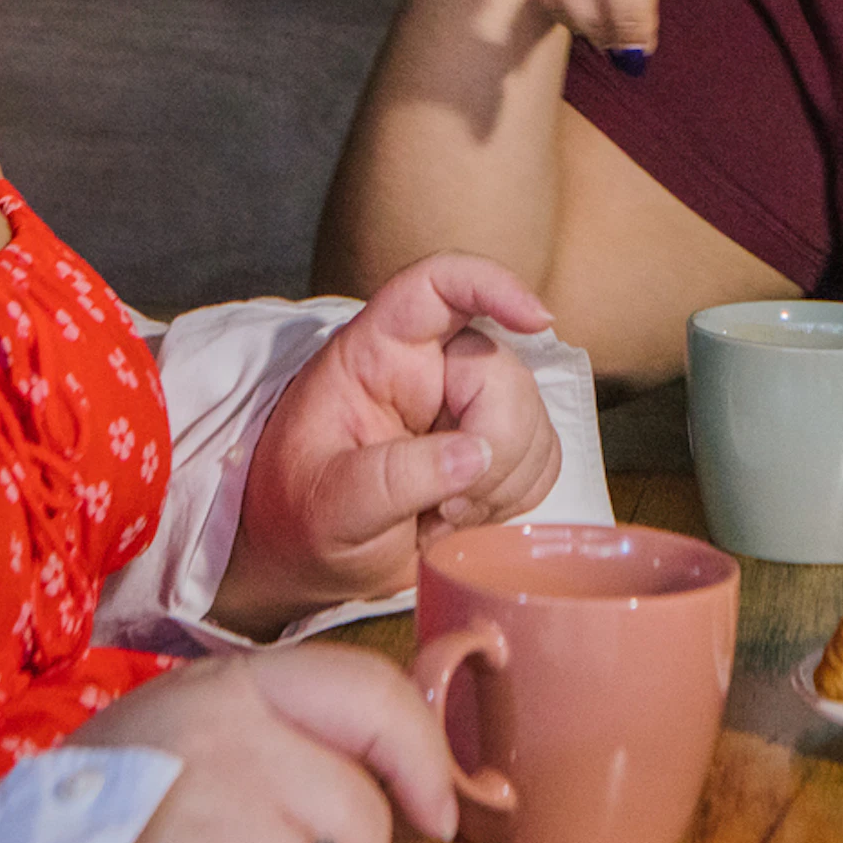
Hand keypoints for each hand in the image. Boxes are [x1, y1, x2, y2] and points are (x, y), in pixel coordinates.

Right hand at [0, 645, 462, 842]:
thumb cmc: (97, 841)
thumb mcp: (184, 746)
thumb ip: (285, 742)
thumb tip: (418, 786)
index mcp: (224, 694)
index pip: (369, 694)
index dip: (420, 757)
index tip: (436, 814)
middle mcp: (225, 749)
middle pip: (362, 825)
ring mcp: (210, 837)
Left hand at [217, 255, 567, 633]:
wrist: (307, 558)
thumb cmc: (299, 515)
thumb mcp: (326, 504)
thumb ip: (391, 479)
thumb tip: (474, 456)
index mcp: (377, 355)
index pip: (437, 286)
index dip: (491, 285)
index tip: (536, 318)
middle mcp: (430, 369)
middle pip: (501, 369)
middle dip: (494, 443)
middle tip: (445, 505)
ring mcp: (466, 407)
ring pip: (533, 418)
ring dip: (500, 483)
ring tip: (438, 517)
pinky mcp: (495, 448)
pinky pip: (543, 458)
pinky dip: (514, 498)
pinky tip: (462, 518)